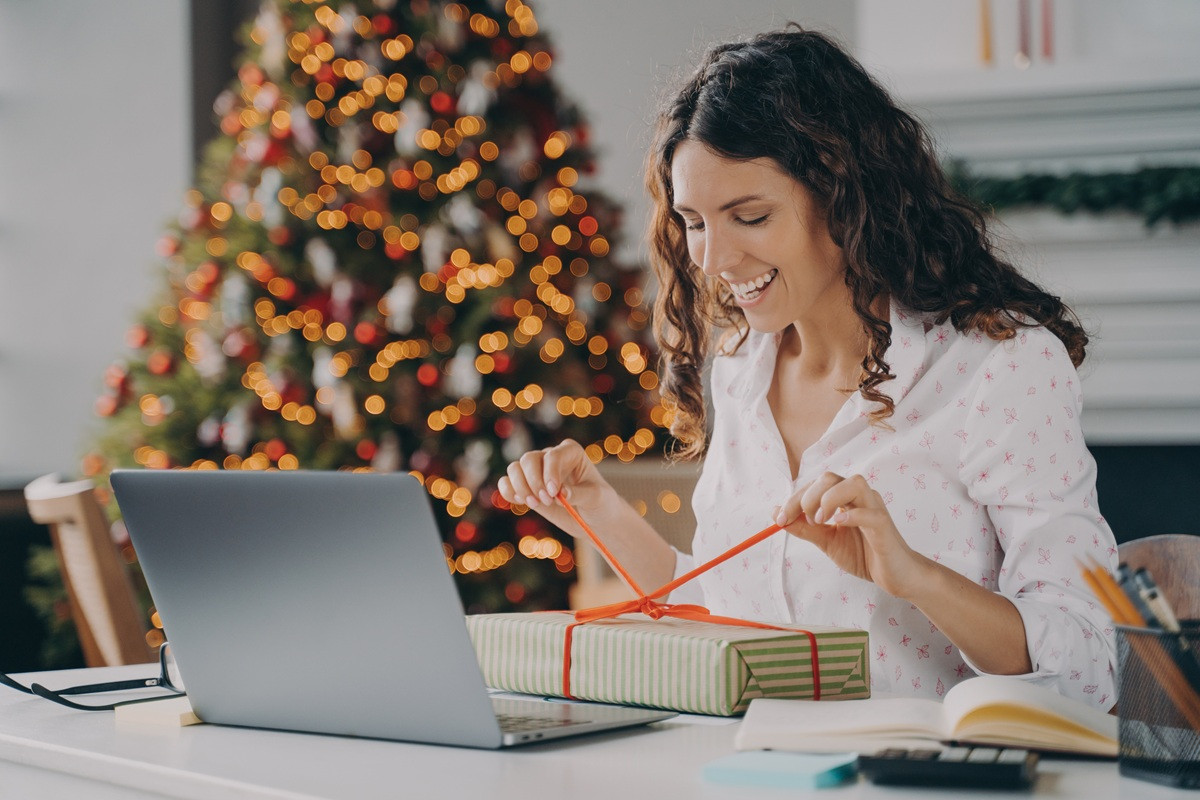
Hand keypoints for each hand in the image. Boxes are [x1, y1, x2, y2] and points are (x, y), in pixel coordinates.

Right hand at [497, 439, 610, 532]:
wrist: (593, 519)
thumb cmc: (600, 503)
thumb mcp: (596, 498)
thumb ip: (580, 494)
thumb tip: (561, 493)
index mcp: (571, 452)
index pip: (552, 456)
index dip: (550, 473)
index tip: (554, 493)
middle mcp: (551, 457)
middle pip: (529, 459)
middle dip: (534, 481)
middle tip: (546, 501)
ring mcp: (537, 471)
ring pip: (515, 468)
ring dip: (520, 487)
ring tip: (534, 504)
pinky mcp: (527, 487)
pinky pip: (507, 482)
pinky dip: (508, 491)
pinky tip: (519, 502)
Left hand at [773, 472, 929, 599]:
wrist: (895, 576)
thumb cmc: (864, 555)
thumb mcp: (827, 541)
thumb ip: (804, 528)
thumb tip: (777, 515)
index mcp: (845, 499)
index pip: (816, 485)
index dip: (794, 499)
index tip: (779, 518)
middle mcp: (860, 497)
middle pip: (831, 478)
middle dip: (808, 497)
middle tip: (803, 521)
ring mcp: (875, 508)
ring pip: (854, 483)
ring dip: (830, 498)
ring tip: (820, 521)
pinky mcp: (885, 526)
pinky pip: (870, 512)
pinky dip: (852, 515)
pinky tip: (838, 525)